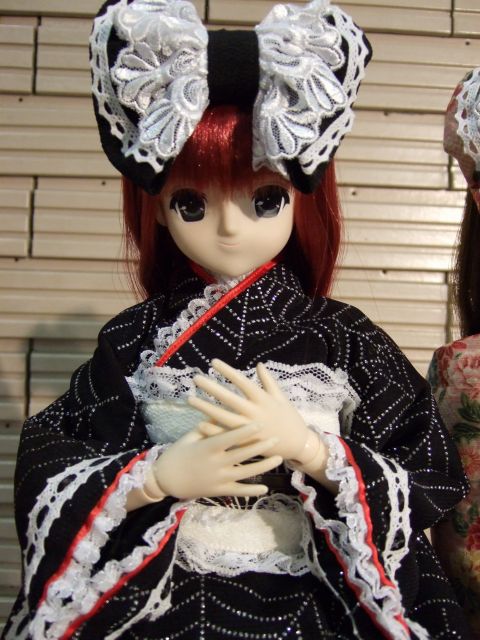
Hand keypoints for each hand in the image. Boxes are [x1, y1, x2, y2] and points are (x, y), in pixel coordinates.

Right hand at [152, 422, 281, 499]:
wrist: (165, 480)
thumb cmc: (178, 453)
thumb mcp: (191, 437)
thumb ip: (208, 427)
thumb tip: (225, 411)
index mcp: (207, 448)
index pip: (230, 438)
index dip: (245, 431)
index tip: (260, 423)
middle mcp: (216, 464)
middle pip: (243, 454)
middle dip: (261, 446)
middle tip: (277, 438)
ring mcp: (218, 479)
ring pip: (246, 473)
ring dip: (264, 466)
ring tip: (279, 459)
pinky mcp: (218, 491)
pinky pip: (238, 491)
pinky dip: (252, 490)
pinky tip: (265, 487)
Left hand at [189, 359, 319, 462]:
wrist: (297, 444)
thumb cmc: (289, 417)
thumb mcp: (281, 397)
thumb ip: (268, 381)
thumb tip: (259, 364)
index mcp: (263, 399)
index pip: (242, 381)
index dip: (227, 371)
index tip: (213, 362)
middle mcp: (255, 412)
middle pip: (229, 398)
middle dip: (211, 388)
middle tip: (195, 378)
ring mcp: (249, 429)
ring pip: (223, 417)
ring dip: (206, 408)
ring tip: (190, 399)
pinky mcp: (246, 443)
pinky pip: (227, 436)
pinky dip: (213, 431)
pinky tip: (199, 424)